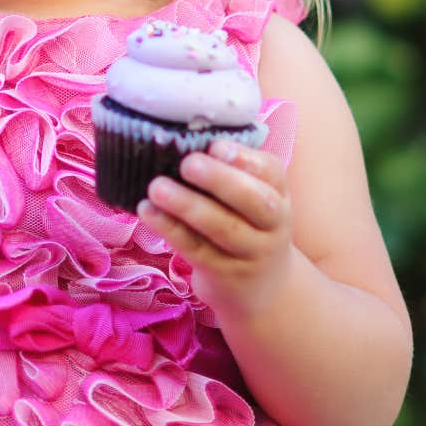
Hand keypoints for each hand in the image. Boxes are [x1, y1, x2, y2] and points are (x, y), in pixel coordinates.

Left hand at [137, 140, 293, 316]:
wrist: (264, 288)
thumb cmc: (246, 224)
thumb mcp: (251, 197)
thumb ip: (228, 170)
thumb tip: (180, 136)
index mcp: (278, 193)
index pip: (271, 172)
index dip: (245, 158)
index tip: (216, 146)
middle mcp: (272, 223)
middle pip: (255, 201)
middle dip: (221, 180)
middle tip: (187, 163)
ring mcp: (251, 252)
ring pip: (223, 228)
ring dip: (187, 206)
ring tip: (156, 187)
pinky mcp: (225, 274)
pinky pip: (197, 249)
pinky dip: (171, 229)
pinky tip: (148, 211)